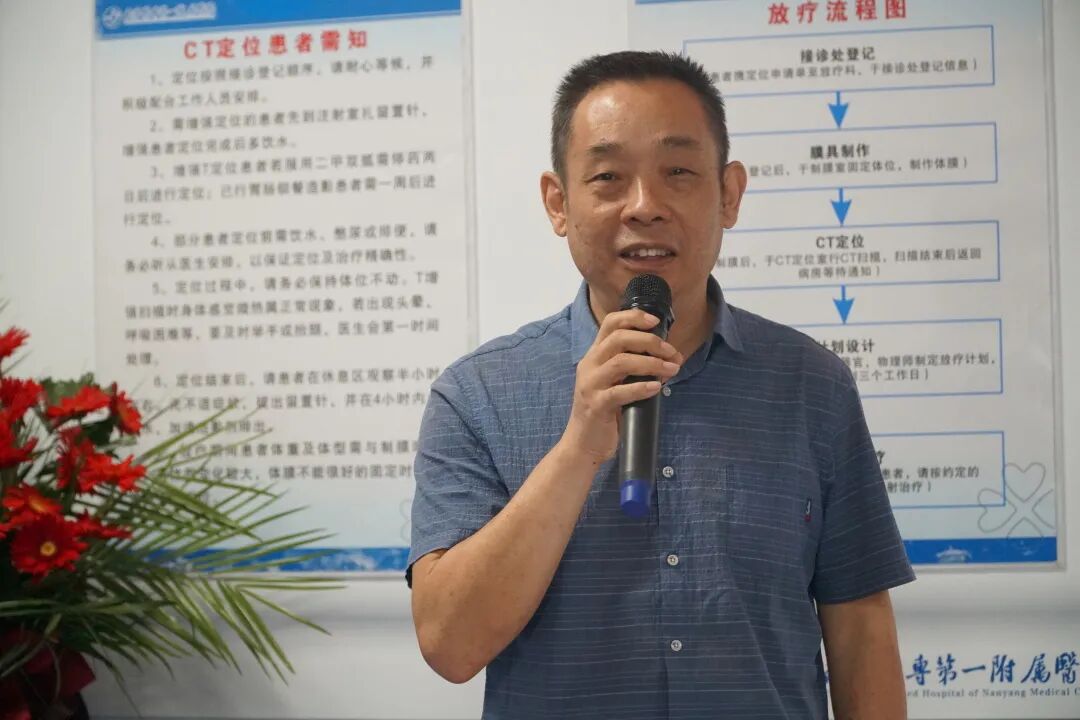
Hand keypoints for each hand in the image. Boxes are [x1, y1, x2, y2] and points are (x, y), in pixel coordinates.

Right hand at [561, 309, 682, 462]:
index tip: (656, 321)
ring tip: (671, 369)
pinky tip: (657, 387)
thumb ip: (632, 367)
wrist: (583, 445)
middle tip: (672, 353)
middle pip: (619, 338)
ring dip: (651, 363)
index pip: (610, 324)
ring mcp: (590, 384)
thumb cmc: (604, 413)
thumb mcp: (614, 383)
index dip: (633, 317)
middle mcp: (589, 365)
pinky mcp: (596, 405)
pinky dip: (641, 388)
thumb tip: (667, 358)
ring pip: (621, 361)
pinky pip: (620, 392)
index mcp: (594, 356)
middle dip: (651, 342)